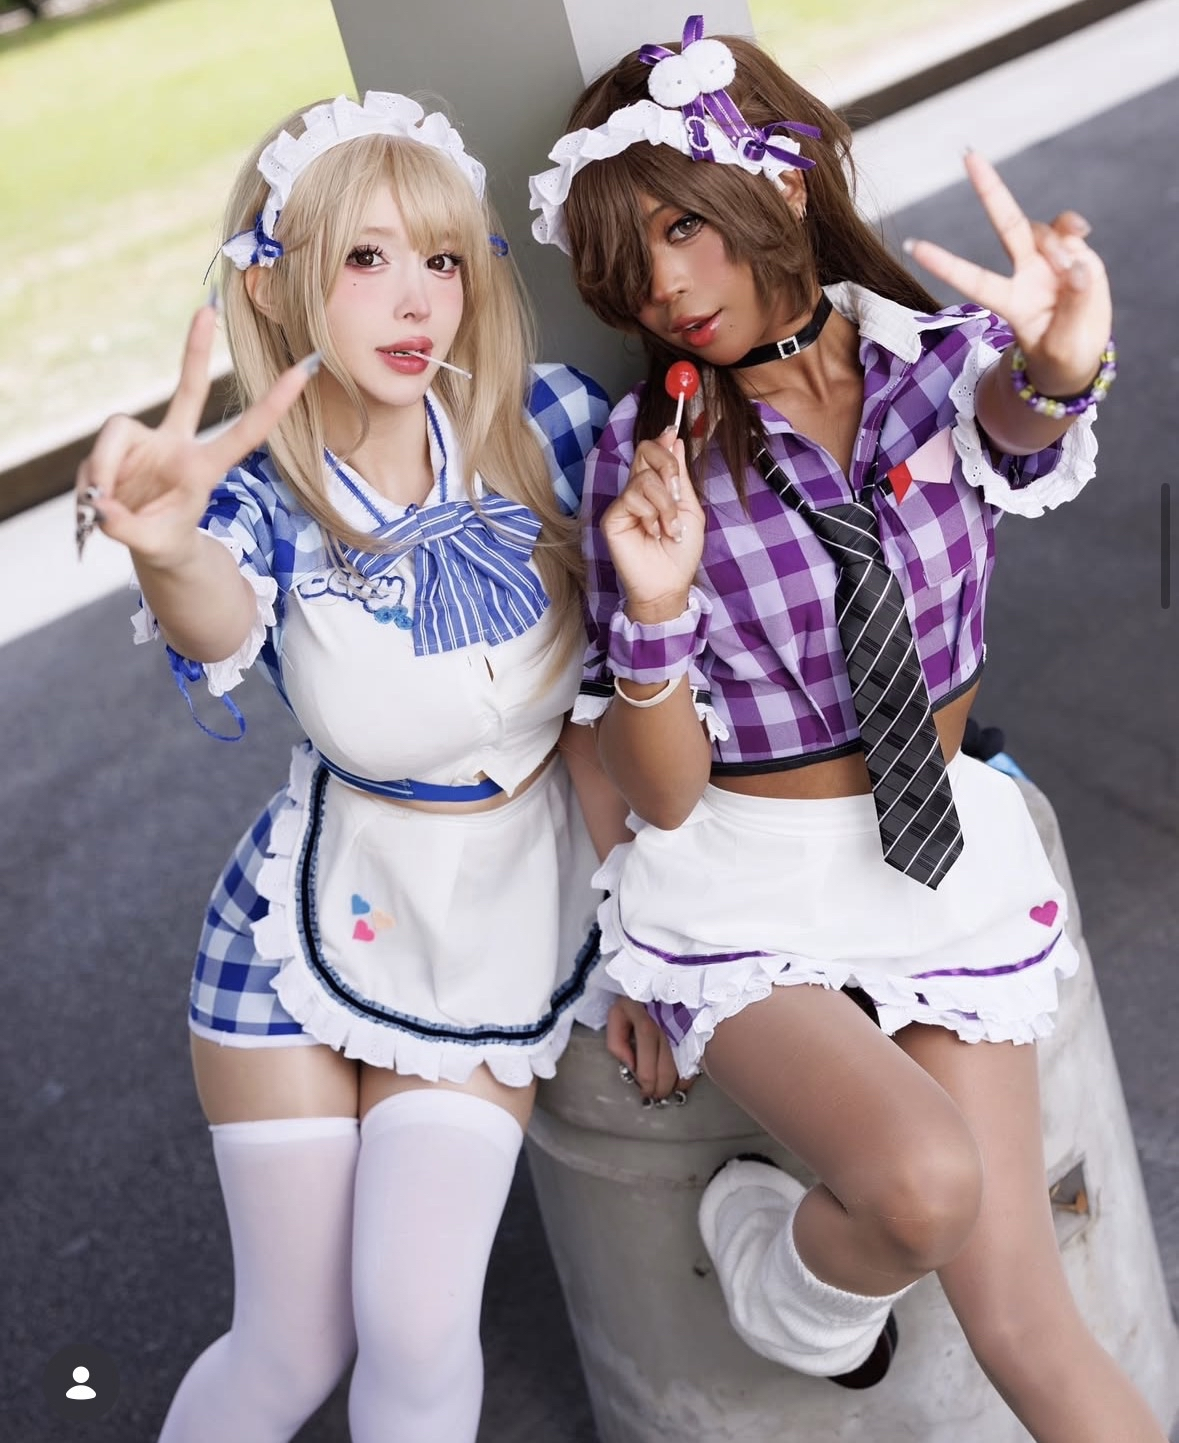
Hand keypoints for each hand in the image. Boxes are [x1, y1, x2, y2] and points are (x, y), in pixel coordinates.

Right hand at [75, 304, 314, 568]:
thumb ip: (126, 527)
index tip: (305, 372)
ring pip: (113, 436)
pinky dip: (91, 484)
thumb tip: (100, 506)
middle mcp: (178, 446)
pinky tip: (99, 504)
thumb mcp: (152, 545)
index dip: (273, 404)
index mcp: (204, 469)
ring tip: (103, 507)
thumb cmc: (164, 541)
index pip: (245, 434)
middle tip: (206, 309)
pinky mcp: (120, 446)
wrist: (150, 542)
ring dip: (102, 471)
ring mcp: (148, 442)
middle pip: (187, 392)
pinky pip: (94, 459)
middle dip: (194, 351)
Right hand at [602, 428, 705, 617]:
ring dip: (664, 504)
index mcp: (658, 487)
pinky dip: (650, 515)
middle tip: (677, 492)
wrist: (669, 582)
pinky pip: (632, 498)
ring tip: (670, 528)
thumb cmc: (680, 552)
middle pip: (644, 451)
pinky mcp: (613, 516)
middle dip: (667, 465)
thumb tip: (674, 439)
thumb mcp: (689, 509)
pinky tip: (653, 533)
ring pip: (643, 479)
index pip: (655, 452)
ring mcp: (624, 503)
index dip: (663, 441)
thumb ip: (680, 476)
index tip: (672, 432)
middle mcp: (638, 491)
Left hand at [606, 996, 695, 1101]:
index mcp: (645, 1025)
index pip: (647, 1067)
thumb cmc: (635, 996)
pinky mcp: (695, 1023)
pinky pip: (696, 1053)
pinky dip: (692, 1069)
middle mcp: (667, 1027)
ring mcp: (683, 1025)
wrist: (660, 969)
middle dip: (662, 1088)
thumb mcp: (617, 1013)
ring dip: (679, 1083)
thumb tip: (630, 1066)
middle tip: (658, 1097)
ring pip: (683, 1063)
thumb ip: (617, 1041)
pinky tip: (688, 1078)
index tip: (645, 1093)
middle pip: (667, 1068)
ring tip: (673, 1093)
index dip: (646, 1083)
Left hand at [905, 151, 1112, 396]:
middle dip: (990, 187)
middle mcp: (1024, 274)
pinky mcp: (1072, 253)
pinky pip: (1069, 228)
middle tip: (968, 153)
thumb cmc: (1061, 356)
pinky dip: (1074, 229)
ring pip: (1046, 231)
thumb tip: (1078, 266)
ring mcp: (1047, 260)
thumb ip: (1073, 307)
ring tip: (1076, 280)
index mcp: (1009, 302)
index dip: (944, 264)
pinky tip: (1081, 235)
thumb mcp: (1064, 345)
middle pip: (1006, 223)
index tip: (912, 246)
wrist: (1079, 355)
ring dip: (1062, 249)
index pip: (972, 279)